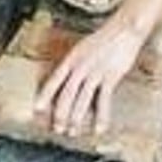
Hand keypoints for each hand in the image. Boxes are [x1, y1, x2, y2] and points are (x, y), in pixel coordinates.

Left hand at [34, 19, 145, 136]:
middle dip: (61, 114)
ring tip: (73, 132)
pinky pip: (103, 101)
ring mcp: (95, 72)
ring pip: (82, 100)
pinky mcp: (110, 77)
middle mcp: (81, 66)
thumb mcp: (83, 47)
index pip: (55, 79)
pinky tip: (99, 128)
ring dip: (76, 119)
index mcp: (72, 58)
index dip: (45, 95)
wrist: (124, 29)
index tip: (38, 109)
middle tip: (58, 129)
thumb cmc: (104, 38)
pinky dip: (101, 117)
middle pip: (67, 94)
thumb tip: (68, 79)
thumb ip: (75, 63)